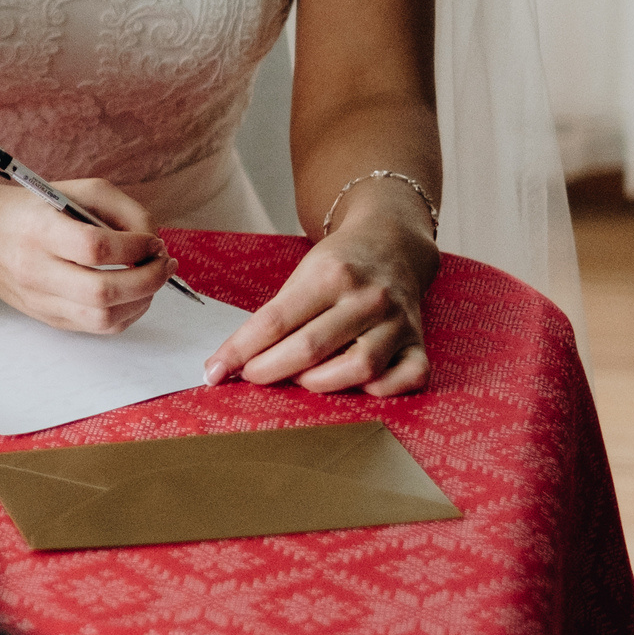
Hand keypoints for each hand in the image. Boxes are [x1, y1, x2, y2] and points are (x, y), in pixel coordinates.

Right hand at [0, 177, 175, 334]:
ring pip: (104, 319)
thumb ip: (121, 209)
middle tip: (165, 264)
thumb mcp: (74, 190)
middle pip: (102, 292)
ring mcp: (40, 300)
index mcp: (39, 230)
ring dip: (142, 301)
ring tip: (153, 278)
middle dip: (148, 280)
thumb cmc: (32, 209)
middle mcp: (36, 270)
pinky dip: (127, 314)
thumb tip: (153, 243)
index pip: (95, 248)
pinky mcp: (48, 318)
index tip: (153, 241)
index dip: (135, 247)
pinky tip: (135, 293)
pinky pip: (98, 328)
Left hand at [204, 186, 438, 394]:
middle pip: (311, 348)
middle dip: (269, 370)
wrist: (392, 244)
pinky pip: (409, 377)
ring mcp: (398, 322)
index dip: (239, 350)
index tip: (214, 371)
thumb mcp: (303, 273)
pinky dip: (381, 391)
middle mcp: (368, 298)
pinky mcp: (420, 343)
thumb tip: (234, 361)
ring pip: (360, 368)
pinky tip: (356, 387)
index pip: (274, 321)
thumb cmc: (339, 264)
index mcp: (330, 275)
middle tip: (250, 377)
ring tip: (300, 378)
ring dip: (320, 383)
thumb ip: (277, 316)